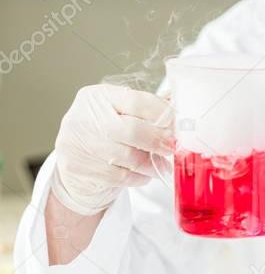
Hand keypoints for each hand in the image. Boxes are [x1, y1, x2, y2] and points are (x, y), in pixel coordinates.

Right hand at [51, 84, 173, 214]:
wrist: (75, 162)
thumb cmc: (105, 133)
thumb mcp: (121, 113)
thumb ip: (147, 110)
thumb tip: (179, 108)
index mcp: (97, 96)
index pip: (137, 101)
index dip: (163, 114)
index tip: (178, 124)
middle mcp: (83, 116)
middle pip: (132, 130)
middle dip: (158, 141)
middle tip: (172, 147)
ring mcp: (77, 142)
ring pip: (127, 156)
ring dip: (151, 163)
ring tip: (162, 165)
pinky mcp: (77, 167)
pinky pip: (119, 176)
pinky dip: (138, 177)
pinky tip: (144, 175)